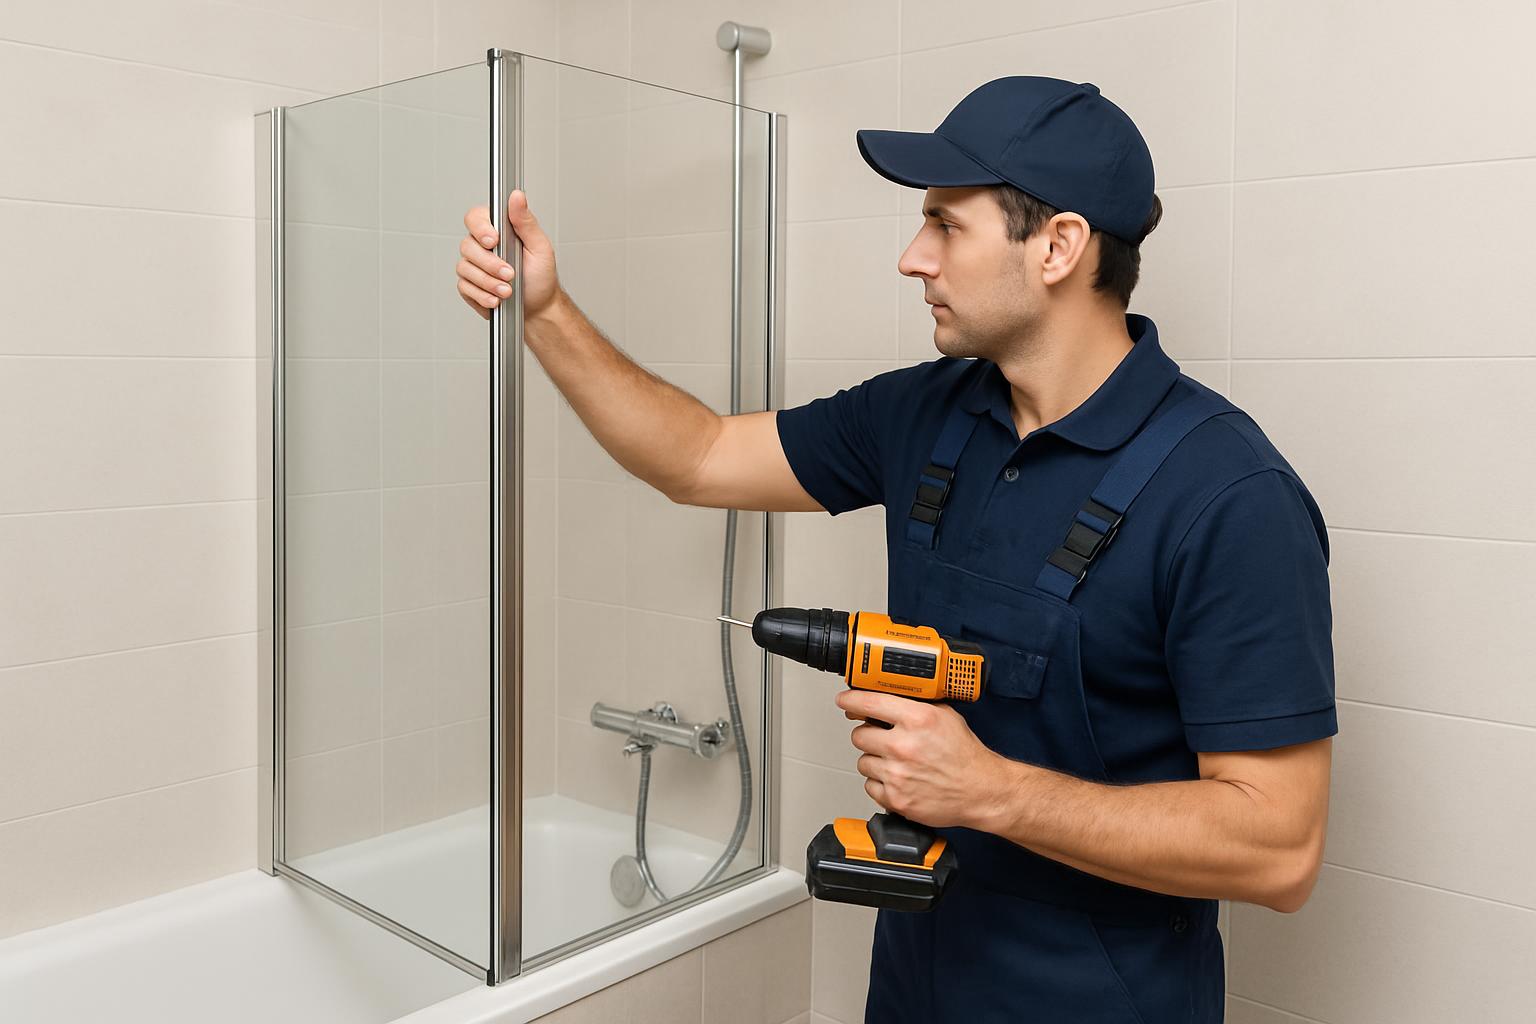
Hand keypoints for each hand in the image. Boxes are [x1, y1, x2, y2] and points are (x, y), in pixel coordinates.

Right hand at [457, 189, 561, 321]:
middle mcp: (482, 246)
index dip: (480, 228)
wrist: (539, 307)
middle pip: (467, 245)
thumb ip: (526, 221)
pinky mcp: (469, 285)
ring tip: (507, 290)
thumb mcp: (540, 247)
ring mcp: (474, 265)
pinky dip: (482, 295)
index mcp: (498, 230)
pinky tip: (496, 299)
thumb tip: (517, 196)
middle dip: (490, 263)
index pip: (475, 217)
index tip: (494, 241)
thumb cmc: (540, 276)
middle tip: (510, 273)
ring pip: (465, 268)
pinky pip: (465, 287)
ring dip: (488, 282)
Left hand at [836, 689, 1009, 829]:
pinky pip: (870, 786)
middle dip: (869, 735)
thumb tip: (884, 697)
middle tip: (884, 739)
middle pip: (859, 734)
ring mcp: (898, 775)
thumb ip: (914, 704)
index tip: (844, 700)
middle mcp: (904, 746)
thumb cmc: (965, 755)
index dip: (850, 700)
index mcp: (917, 719)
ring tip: (897, 762)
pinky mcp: (896, 799)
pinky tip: (899, 779)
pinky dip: (880, 783)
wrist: (981, 790)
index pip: (868, 702)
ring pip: (863, 761)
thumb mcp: (945, 715)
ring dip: (875, 760)